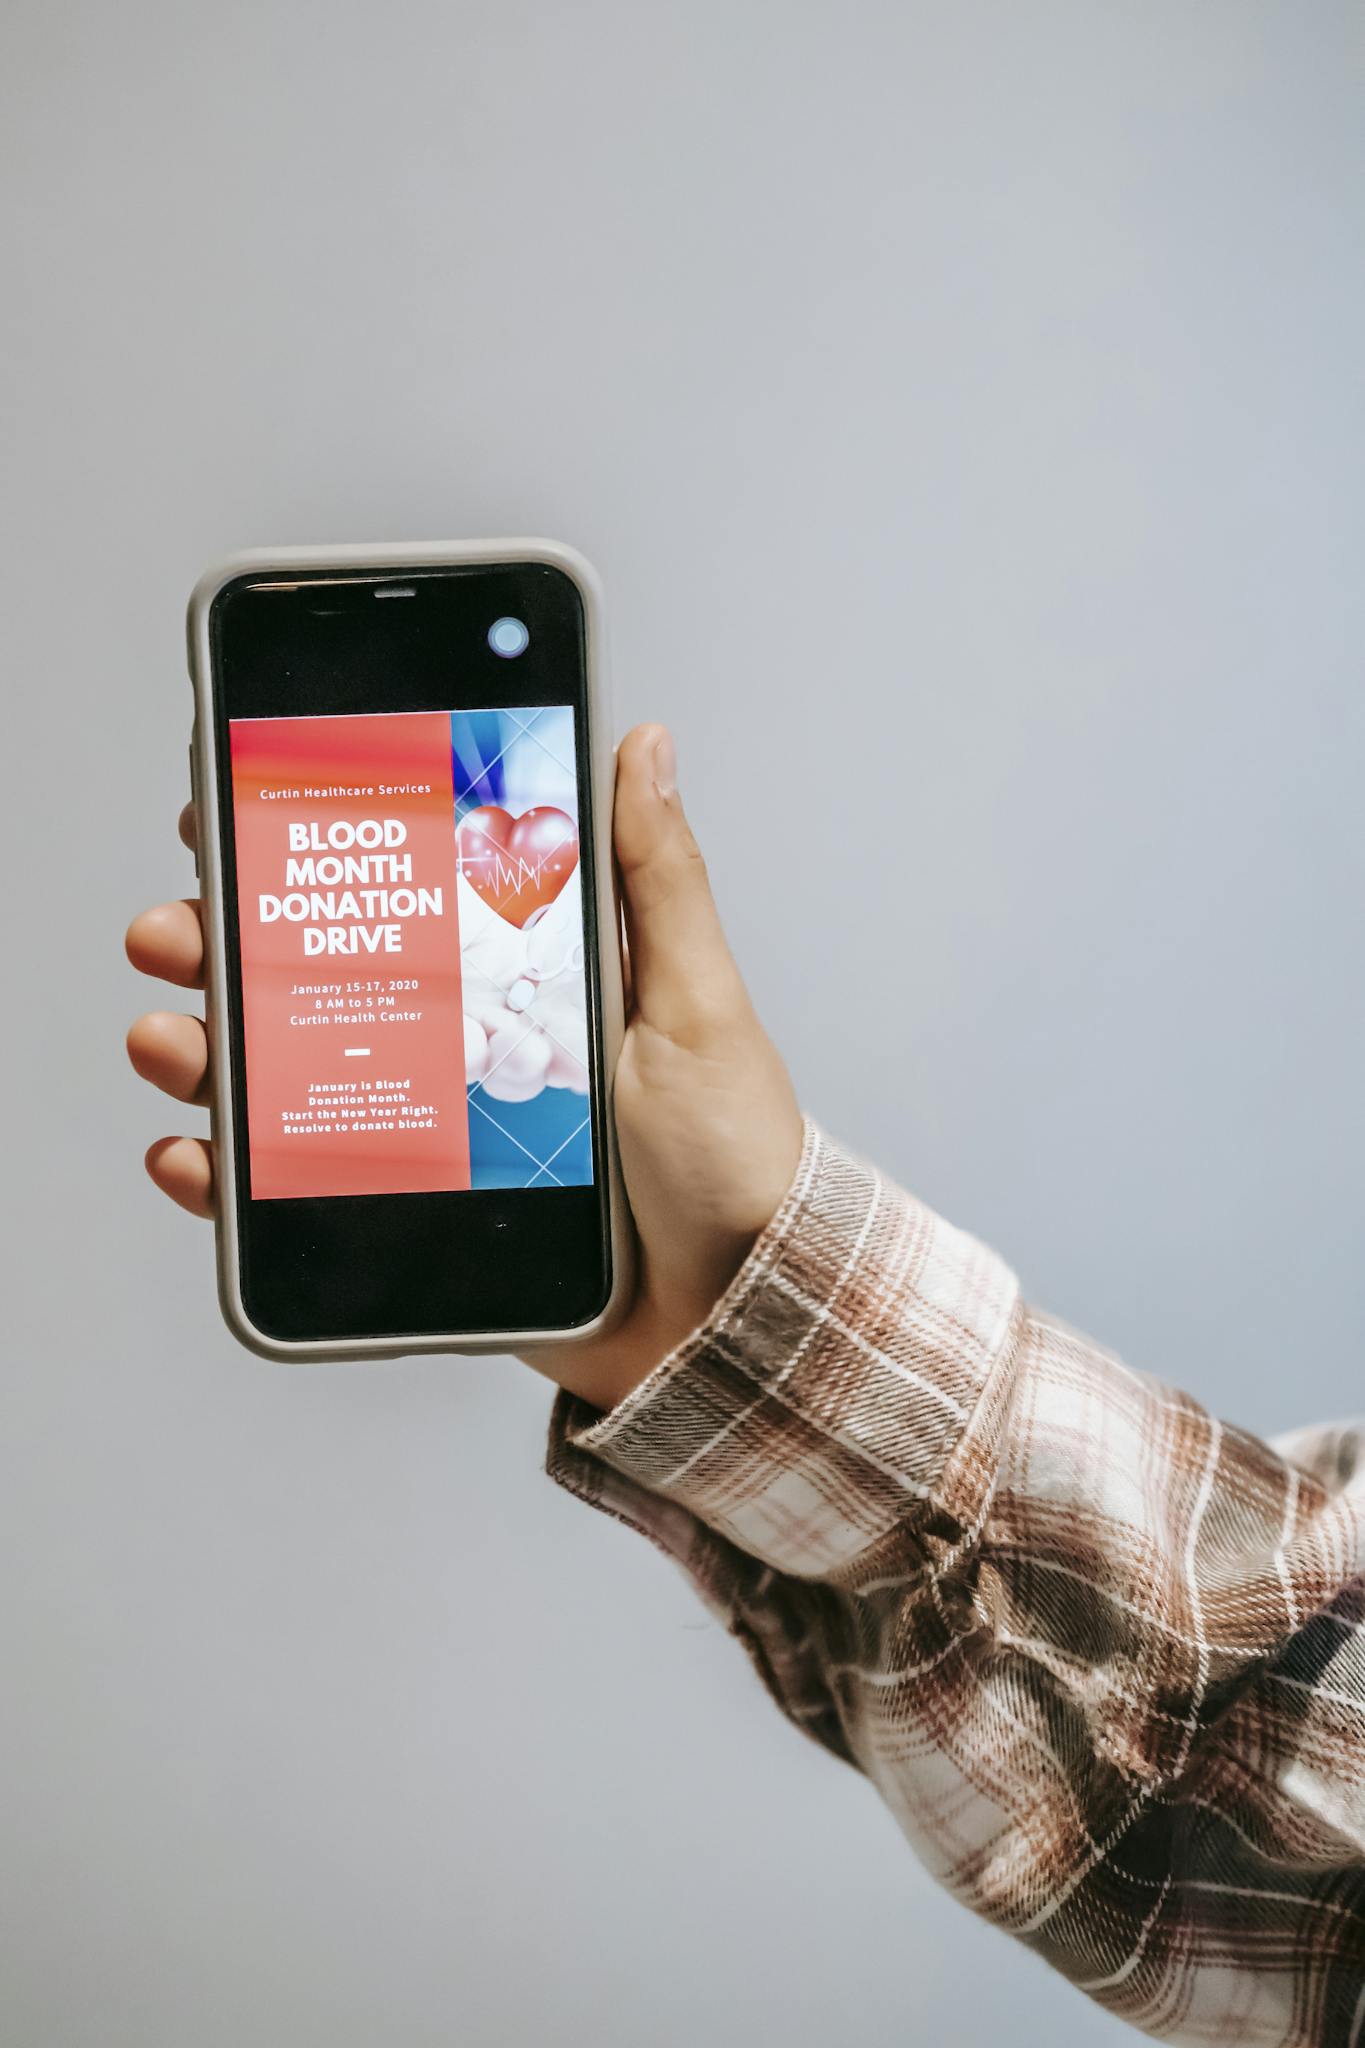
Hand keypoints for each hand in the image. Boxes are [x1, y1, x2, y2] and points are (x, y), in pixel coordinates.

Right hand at [125, 725, 803, 1412]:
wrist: (731, 1315)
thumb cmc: (728, 1154)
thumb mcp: (696, 999)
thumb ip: (656, 876)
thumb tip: (640, 743)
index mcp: (521, 974)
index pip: (402, 890)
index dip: (320, 847)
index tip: (248, 800)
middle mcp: (461, 1042)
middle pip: (319, 977)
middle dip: (228, 943)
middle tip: (178, 928)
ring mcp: (427, 1130)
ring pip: (288, 1077)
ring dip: (207, 1049)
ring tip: (172, 1039)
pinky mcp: (411, 1215)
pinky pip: (296, 1192)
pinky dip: (230, 1175)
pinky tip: (195, 1154)